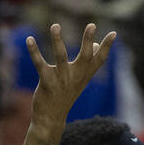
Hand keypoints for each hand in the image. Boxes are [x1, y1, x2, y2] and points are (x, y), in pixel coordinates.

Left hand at [24, 23, 115, 138]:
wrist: (51, 120)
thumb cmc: (65, 96)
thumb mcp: (79, 81)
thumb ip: (88, 64)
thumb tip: (96, 46)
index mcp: (84, 75)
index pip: (99, 60)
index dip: (107, 47)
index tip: (114, 33)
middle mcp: (75, 76)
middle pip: (85, 57)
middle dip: (88, 40)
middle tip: (92, 24)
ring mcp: (61, 79)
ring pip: (60, 56)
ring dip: (57, 40)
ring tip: (55, 26)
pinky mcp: (46, 82)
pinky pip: (39, 64)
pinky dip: (34, 51)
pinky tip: (29, 39)